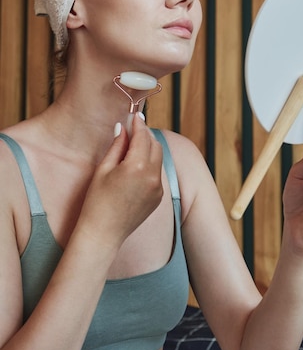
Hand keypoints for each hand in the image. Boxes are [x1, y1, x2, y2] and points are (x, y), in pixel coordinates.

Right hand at [77, 114, 162, 248]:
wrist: (103, 233)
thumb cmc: (97, 202)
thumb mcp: (103, 169)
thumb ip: (116, 146)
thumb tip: (123, 128)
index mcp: (136, 167)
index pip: (142, 136)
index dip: (139, 123)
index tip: (135, 115)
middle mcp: (152, 176)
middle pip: (154, 145)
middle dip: (145, 135)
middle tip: (133, 129)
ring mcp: (158, 188)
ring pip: (158, 158)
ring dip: (149, 149)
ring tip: (133, 146)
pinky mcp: (159, 197)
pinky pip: (157, 173)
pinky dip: (150, 164)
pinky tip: (135, 167)